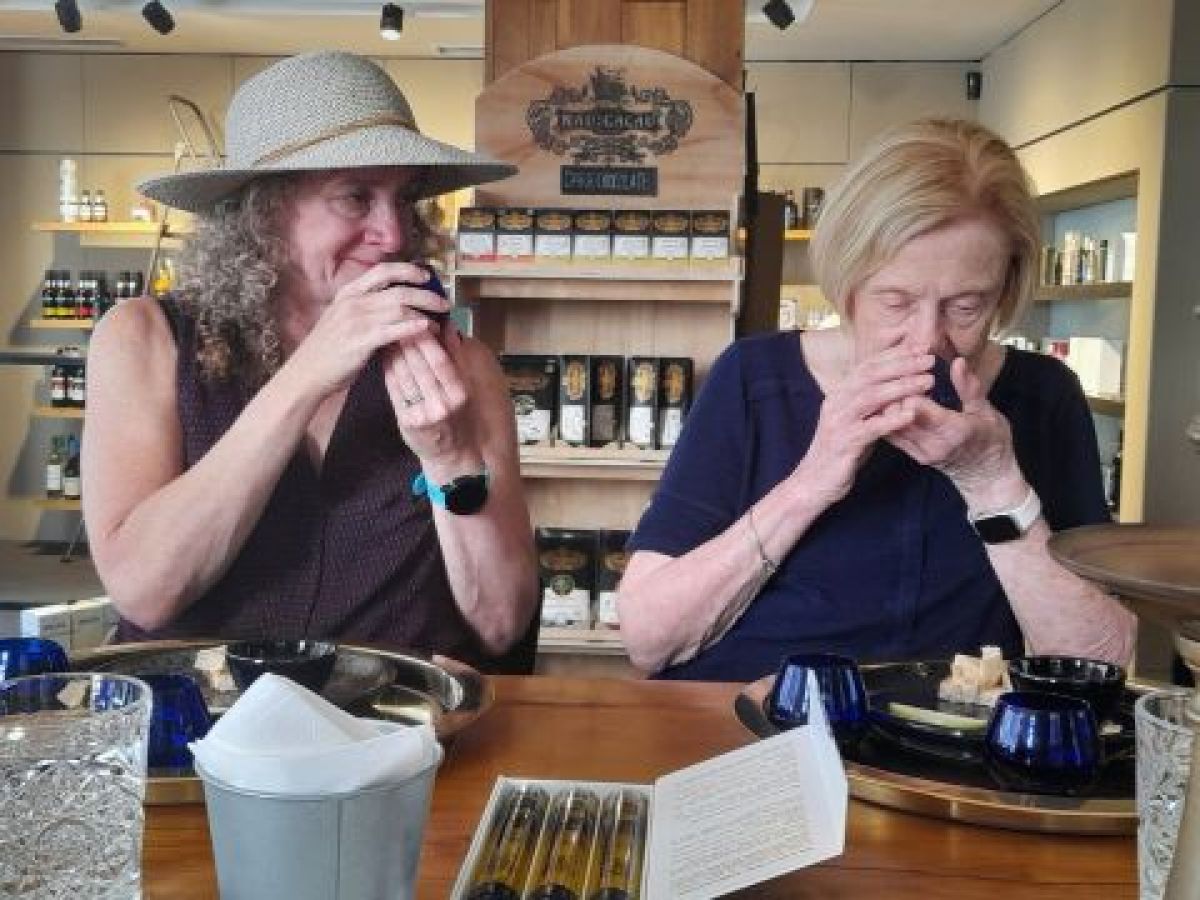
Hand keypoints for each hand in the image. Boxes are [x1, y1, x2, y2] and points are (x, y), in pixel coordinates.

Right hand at [284, 262, 450, 398]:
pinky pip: (394, 329)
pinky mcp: (361, 341)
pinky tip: (428, 328)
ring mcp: (356, 320)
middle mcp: (353, 302)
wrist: (306, 372)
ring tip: (439, 319)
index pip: (383, 271)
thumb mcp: (343, 319)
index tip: (426, 276)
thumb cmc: (328, 349)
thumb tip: (397, 305)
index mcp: (348, 293)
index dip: (408, 270)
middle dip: (426, 294)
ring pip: (400, 307)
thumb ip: (367, 309)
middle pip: (399, 289)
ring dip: (425, 311)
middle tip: (444, 302)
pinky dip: (414, 326)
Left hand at [382, 322, 484, 479]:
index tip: (418, 321)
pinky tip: (385, 355)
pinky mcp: (407, 421)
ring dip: (394, 352)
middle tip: (396, 321)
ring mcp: (423, 414)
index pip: (441, 361)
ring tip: (388, 333)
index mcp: (459, 394)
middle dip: (407, 341)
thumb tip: (450, 328)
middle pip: (419, 366)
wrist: (450, 453)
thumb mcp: (462, 388)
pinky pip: (394, 389)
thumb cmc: (457, 415)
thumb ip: (456, 359)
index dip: (428, 340)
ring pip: (404, 375)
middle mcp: (442, 405)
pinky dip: (389, 369)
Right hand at [791, 348, 930, 508]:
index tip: (921, 347)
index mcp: (840, 394)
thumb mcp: (856, 420)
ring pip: (871, 396)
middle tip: (930, 359)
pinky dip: (892, 419)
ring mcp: (839, 422)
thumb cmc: (840, 451)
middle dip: (903, 364)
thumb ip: (872, 403)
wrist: (813, 481)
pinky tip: (912, 414)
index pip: (868, 365)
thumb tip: (897, 385)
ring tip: (929, 381)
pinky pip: (870, 427)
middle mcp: (837, 402)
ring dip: (902, 386)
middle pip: (871, 374)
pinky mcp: (844, 443)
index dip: (895, 354)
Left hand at [884, 357, 1026, 509]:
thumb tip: (957, 362)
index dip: (910, 383)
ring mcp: (918, 451)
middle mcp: (931, 444)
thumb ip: (969, 388)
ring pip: (889, 424)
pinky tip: (891, 399)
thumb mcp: (987, 412)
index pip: (916, 407)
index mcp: (952, 431)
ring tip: (892, 382)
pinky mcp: (911, 453)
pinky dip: (888, 415)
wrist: (986, 476)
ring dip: (887, 402)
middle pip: (897, 414)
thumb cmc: (992, 441)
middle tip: (898, 370)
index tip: (912, 366)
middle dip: (895, 390)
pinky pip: (890, 432)